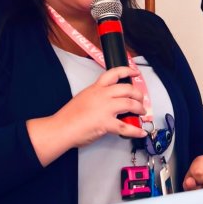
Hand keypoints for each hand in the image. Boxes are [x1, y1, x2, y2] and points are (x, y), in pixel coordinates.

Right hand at [27, 66, 146, 165]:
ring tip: (142, 113)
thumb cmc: (68, 117)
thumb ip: (98, 97)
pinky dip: (136, 130)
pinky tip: (140, 132)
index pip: (114, 74)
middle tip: (141, 100)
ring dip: (140, 109)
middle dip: (138, 94)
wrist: (61, 128)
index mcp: (96, 88)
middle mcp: (102, 95)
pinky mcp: (106, 122)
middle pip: (127, 89)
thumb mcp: (84, 98)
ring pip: (130, 104)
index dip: (127, 71)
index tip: (135, 73)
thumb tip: (109, 102)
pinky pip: (126, 126)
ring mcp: (105, 108)